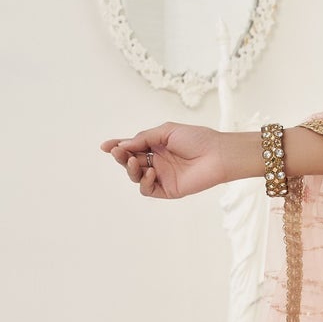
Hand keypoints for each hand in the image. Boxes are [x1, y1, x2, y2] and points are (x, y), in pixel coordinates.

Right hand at [99, 122, 229, 198]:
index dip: (118, 147)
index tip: (105, 146)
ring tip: (134, 162)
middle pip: (131, 161)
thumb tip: (123, 145)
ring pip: (136, 176)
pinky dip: (144, 182)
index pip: (132, 147)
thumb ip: (143, 138)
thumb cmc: (197, 139)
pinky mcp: (169, 189)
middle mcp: (157, 161)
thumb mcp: (166, 131)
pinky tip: (151, 172)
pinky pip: (148, 190)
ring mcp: (162, 176)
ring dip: (130, 169)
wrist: (217, 154)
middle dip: (121, 157)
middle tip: (118, 152)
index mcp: (156, 146)